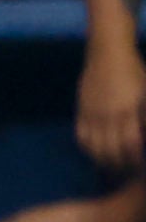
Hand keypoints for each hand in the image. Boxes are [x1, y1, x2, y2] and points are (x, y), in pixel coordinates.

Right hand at [77, 38, 145, 172]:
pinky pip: (80, 135)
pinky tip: (96, 151)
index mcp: (128, 110)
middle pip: (111, 150)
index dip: (135, 158)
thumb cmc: (135, 72)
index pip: (131, 144)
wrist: (107, 53)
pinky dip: (87, 148)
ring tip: (110, 163)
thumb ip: (144, 116)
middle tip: (126, 168)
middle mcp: (108, 115)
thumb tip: (142, 137)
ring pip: (93, 147)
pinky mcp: (81, 110)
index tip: (139, 163)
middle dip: (120, 164)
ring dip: (102, 160)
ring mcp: (92, 113)